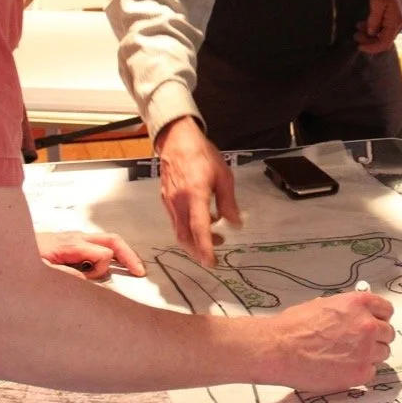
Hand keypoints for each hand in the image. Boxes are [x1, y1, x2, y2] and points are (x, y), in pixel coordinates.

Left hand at [33, 230, 145, 278]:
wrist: (10, 244)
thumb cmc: (24, 257)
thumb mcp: (39, 270)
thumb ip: (61, 274)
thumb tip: (84, 279)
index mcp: (72, 244)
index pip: (104, 253)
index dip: (102, 270)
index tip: (90, 280)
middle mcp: (78, 237)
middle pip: (114, 240)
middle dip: (129, 255)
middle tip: (140, 272)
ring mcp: (78, 237)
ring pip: (109, 240)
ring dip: (122, 254)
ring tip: (133, 268)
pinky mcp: (75, 241)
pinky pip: (100, 244)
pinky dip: (111, 254)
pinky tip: (110, 266)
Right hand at [156, 116, 240, 267]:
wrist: (177, 140)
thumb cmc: (202, 155)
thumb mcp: (223, 176)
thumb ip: (228, 202)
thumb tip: (235, 223)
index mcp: (195, 194)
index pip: (200, 228)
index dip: (206, 248)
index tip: (212, 262)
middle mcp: (179, 202)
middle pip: (185, 237)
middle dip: (198, 251)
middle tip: (213, 255)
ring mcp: (169, 202)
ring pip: (179, 231)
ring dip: (194, 240)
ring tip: (213, 236)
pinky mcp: (165, 200)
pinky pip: (176, 221)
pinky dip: (187, 228)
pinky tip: (201, 221)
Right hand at [260, 291, 395, 391]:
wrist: (280, 349)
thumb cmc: (295, 326)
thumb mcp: (325, 304)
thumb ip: (348, 310)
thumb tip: (355, 315)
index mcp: (359, 303)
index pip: (386, 309)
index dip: (379, 317)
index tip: (375, 323)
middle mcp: (368, 325)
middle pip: (388, 333)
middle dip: (376, 337)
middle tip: (360, 342)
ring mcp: (366, 350)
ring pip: (382, 353)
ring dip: (371, 354)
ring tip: (349, 356)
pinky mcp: (360, 373)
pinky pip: (371, 372)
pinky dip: (361, 371)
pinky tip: (344, 368)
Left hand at [356, 0, 401, 53]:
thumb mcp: (376, 2)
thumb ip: (374, 20)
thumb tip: (371, 33)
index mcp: (396, 22)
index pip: (384, 43)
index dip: (371, 47)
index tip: (359, 46)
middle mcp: (401, 23)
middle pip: (385, 40)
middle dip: (369, 41)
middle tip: (355, 36)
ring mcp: (400, 19)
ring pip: (385, 34)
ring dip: (371, 34)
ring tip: (358, 29)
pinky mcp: (397, 15)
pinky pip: (386, 27)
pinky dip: (376, 28)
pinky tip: (366, 24)